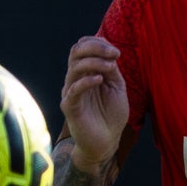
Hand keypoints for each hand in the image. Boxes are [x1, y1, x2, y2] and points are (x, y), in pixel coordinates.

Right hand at [59, 35, 131, 171]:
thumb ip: (112, 70)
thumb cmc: (111, 115)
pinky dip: (86, 81)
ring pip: (74, 67)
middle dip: (95, 48)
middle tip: (114, 54)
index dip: (98, 43)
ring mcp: (71, 91)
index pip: (83, 47)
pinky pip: (73, 90)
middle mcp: (75, 78)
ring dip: (94, 62)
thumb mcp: (116, 87)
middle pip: (75, 52)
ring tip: (111, 67)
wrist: (107, 141)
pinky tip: (99, 80)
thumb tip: (110, 53)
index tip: (117, 52)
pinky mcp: (70, 107)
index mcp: (86, 72)